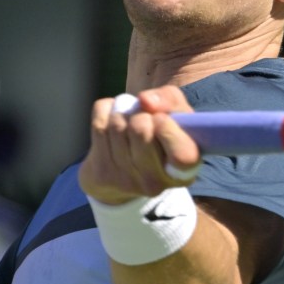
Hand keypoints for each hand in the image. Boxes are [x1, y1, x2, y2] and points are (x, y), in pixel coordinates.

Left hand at [78, 86, 200, 204]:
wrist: (125, 164)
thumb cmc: (160, 133)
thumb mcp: (176, 113)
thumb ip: (170, 100)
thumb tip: (145, 101)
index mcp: (184, 172)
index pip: (181, 154)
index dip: (167, 128)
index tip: (161, 120)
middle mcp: (156, 183)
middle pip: (140, 129)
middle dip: (140, 114)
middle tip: (143, 120)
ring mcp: (127, 181)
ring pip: (117, 125)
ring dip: (122, 113)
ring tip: (128, 122)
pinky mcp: (102, 175)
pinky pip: (99, 124)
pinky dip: (105, 112)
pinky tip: (111, 122)